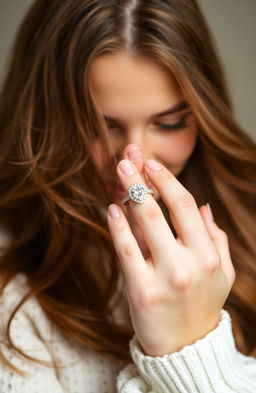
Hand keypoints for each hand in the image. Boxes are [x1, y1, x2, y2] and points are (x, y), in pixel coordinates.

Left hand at [107, 151, 235, 356]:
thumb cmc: (202, 303)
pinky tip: (111, 209)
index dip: (168, 181)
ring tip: (118, 172)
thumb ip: (216, 239)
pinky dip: (117, 227)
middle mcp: (188, 264)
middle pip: (161, 210)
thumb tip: (204, 207)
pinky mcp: (141, 292)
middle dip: (141, 179)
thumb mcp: (222, 273)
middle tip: (127, 159)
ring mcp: (164, 278)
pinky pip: (126, 251)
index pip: (187, 207)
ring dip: (128, 194)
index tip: (153, 164)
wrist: (185, 347)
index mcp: (209, 255)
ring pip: (143, 225)